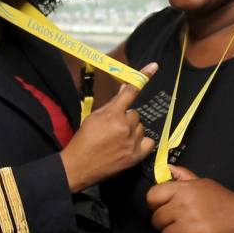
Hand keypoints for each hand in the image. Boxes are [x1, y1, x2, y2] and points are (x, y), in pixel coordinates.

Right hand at [60, 63, 157, 191]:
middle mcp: (124, 127)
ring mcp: (132, 142)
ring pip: (140, 127)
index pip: (130, 92)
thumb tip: (125, 89)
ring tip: (118, 139)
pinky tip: (130, 145)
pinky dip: (141, 142)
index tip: (154, 66)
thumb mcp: (94, 117)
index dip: (143, 77)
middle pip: (135, 113)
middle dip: (126, 117)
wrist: (79, 166)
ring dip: (132, 130)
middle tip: (113, 128)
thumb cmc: (84, 140)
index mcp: (112, 115)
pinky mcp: (136, 156)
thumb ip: (112, 103)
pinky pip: (148, 141)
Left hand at [145, 165, 233, 232]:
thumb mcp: (203, 183)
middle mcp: (185, 206)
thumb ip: (183, 176)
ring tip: (186, 232)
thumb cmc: (223, 201)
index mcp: (184, 189)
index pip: (152, 196)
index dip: (155, 204)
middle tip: (177, 222)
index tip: (162, 207)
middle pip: (156, 219)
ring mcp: (191, 226)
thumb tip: (167, 168)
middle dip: (164, 223)